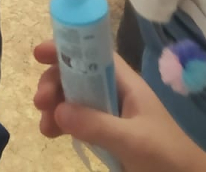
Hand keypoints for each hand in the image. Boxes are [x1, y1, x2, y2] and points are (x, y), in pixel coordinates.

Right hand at [34, 44, 205, 171]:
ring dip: (56, 106)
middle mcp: (118, 93)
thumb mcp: (131, 140)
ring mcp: (114, 114)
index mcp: (127, 84)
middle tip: (40, 103)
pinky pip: (81, 120)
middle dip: (55, 84)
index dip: (67, 48)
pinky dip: (64, 123)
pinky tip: (54, 133)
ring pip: (76, 99)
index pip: (93, 54)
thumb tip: (58, 109)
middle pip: (79, 76)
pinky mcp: (111, 134)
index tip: (39, 55)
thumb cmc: (166, 156)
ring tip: (45, 127)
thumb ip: (96, 124)